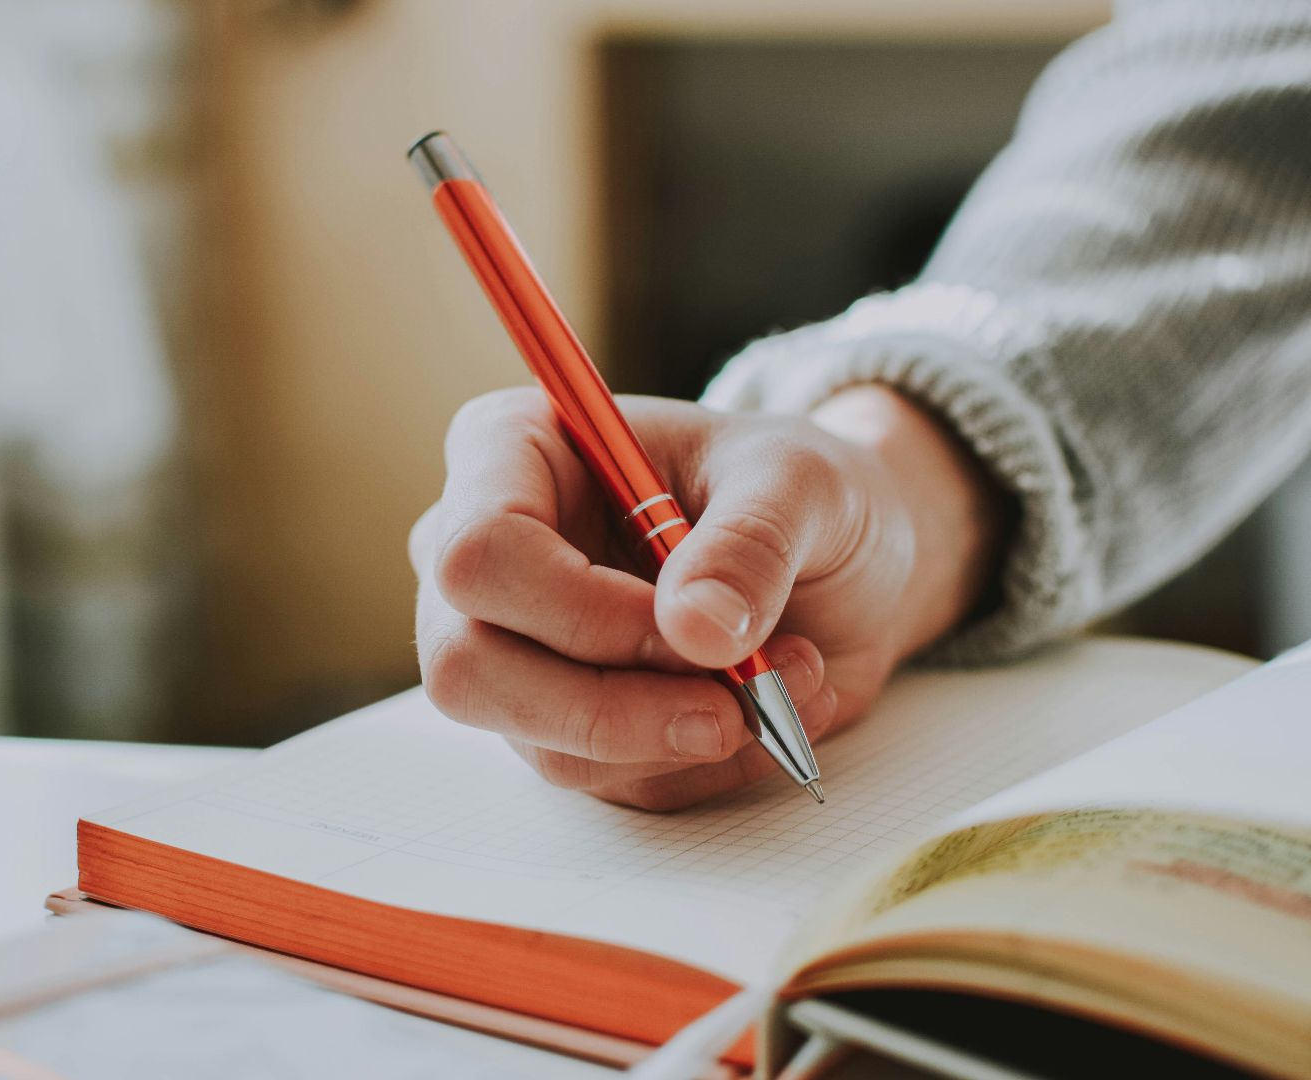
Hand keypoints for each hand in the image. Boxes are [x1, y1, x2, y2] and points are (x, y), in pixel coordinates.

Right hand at [409, 384, 1002, 809]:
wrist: (841, 556)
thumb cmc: (797, 490)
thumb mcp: (802, 483)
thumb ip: (751, 543)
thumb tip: (697, 630)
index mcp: (512, 452)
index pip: (478, 552)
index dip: (578, 610)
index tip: (692, 627)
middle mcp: (487, 557)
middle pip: (469, 668)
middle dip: (614, 706)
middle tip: (734, 700)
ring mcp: (512, 650)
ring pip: (542, 742)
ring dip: (681, 735)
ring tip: (789, 676)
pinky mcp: (561, 724)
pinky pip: (608, 779)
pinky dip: (703, 761)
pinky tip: (769, 706)